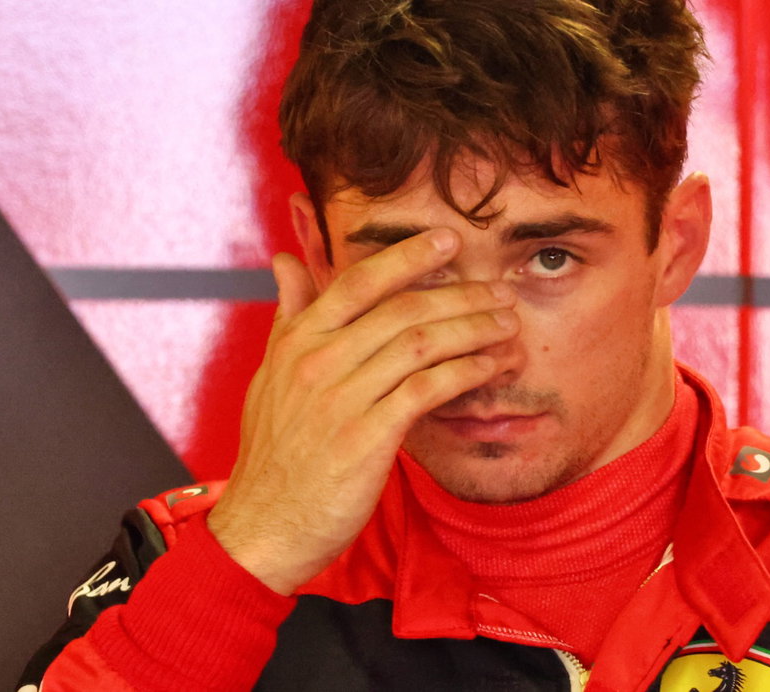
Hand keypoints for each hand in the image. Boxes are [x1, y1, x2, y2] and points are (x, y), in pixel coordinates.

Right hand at [206, 228, 518, 593]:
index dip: (407, 255)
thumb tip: (284, 261)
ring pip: (421, 345)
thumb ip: (287, 316)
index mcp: (296, 342)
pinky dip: (464, 373)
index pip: (357, 281)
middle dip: (459, 294)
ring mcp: (341, 400)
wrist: (262, 529)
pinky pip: (426, 391)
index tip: (448, 240)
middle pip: (402, 309)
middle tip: (498, 290)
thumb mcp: (269, 376)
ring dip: (473, 330)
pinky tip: (490, 367)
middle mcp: (317, 363)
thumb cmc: (273, 455)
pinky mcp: (365, 439)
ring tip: (507, 325)